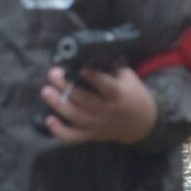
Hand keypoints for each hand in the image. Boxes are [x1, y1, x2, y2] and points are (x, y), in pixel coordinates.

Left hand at [42, 66, 157, 145]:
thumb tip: (89, 54)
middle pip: (85, 100)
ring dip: (59, 104)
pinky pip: (73, 136)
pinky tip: (49, 120)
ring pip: (76, 117)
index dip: (93, 77)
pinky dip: (60, 131)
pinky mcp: (92, 135)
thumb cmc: (132, 95)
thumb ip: (111, 68)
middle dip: (66, 86)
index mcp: (119, 95)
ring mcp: (98, 124)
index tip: (80, 67)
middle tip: (54, 74)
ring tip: (47, 91)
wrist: (143, 123)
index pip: (106, 86)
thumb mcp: (128, 78)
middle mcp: (108, 111)